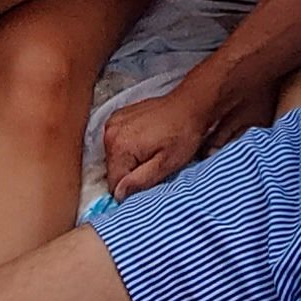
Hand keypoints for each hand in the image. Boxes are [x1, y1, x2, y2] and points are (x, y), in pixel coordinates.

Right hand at [100, 72, 241, 195]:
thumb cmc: (183, 134)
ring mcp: (113, 122)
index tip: (149, 181)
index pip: (114, 184)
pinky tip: (146, 141)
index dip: (132, 189)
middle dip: (131, 173)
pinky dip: (129, 146)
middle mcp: (111, 133)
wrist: (190, 105)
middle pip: (113, 170)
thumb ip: (141, 181)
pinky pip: (117, 142)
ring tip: (152, 151)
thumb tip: (119, 195)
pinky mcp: (118, 117)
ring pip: (115, 157)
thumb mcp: (167, 164)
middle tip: (154, 164)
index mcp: (120, 146)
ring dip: (130, 160)